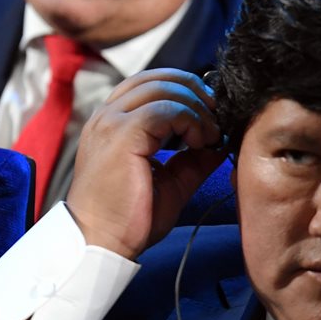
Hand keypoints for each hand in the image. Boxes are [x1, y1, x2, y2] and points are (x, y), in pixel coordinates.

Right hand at [66, 69, 227, 259]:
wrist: (101, 240)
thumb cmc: (128, 217)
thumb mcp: (168, 180)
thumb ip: (191, 158)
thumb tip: (218, 142)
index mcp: (111, 122)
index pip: (149, 82)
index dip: (184, 90)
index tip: (207, 116)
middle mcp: (106, 115)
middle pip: (159, 79)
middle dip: (195, 94)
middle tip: (215, 121)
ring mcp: (111, 122)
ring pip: (164, 89)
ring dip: (196, 109)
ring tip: (208, 137)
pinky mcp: (123, 134)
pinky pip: (166, 109)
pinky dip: (191, 120)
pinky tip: (199, 142)